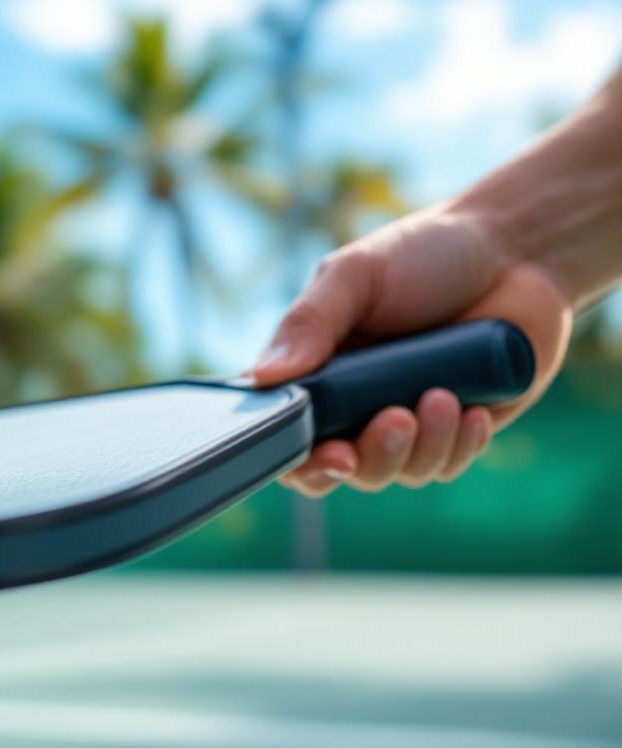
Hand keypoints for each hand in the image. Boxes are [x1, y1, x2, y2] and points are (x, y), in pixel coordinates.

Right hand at [252, 205, 572, 496]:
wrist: (514, 250)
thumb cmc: (423, 253)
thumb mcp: (353, 276)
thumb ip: (307, 324)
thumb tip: (260, 377)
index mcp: (317, 371)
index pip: (288, 434)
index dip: (299, 459)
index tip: (330, 452)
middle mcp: (355, 404)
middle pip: (342, 469)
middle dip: (370, 457)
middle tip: (394, 419)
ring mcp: (407, 420)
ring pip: (398, 471)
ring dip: (421, 445)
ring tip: (443, 396)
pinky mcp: (458, 430)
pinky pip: (448, 464)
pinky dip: (460, 444)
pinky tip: (474, 408)